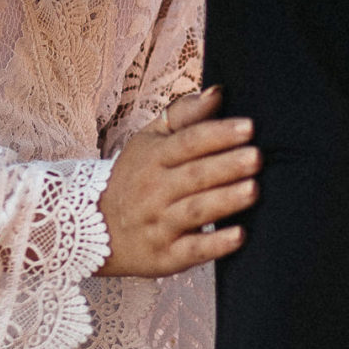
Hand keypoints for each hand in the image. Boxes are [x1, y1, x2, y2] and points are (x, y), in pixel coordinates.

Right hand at [97, 85, 258, 275]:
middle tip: (257, 157)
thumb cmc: (134, 177)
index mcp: (153, 157)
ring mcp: (159, 225)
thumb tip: (219, 92)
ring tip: (253, 189)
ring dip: (225, 201)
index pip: (188, 142)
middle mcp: (154, 191)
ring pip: (195, 211)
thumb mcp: (149, 140)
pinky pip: (191, 251)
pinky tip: (239, 236)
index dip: (218, 134)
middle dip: (227, 166)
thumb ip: (185, 115)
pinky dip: (215, 245)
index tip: (249, 127)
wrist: (91, 229)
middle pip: (194, 175)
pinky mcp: (165, 256)